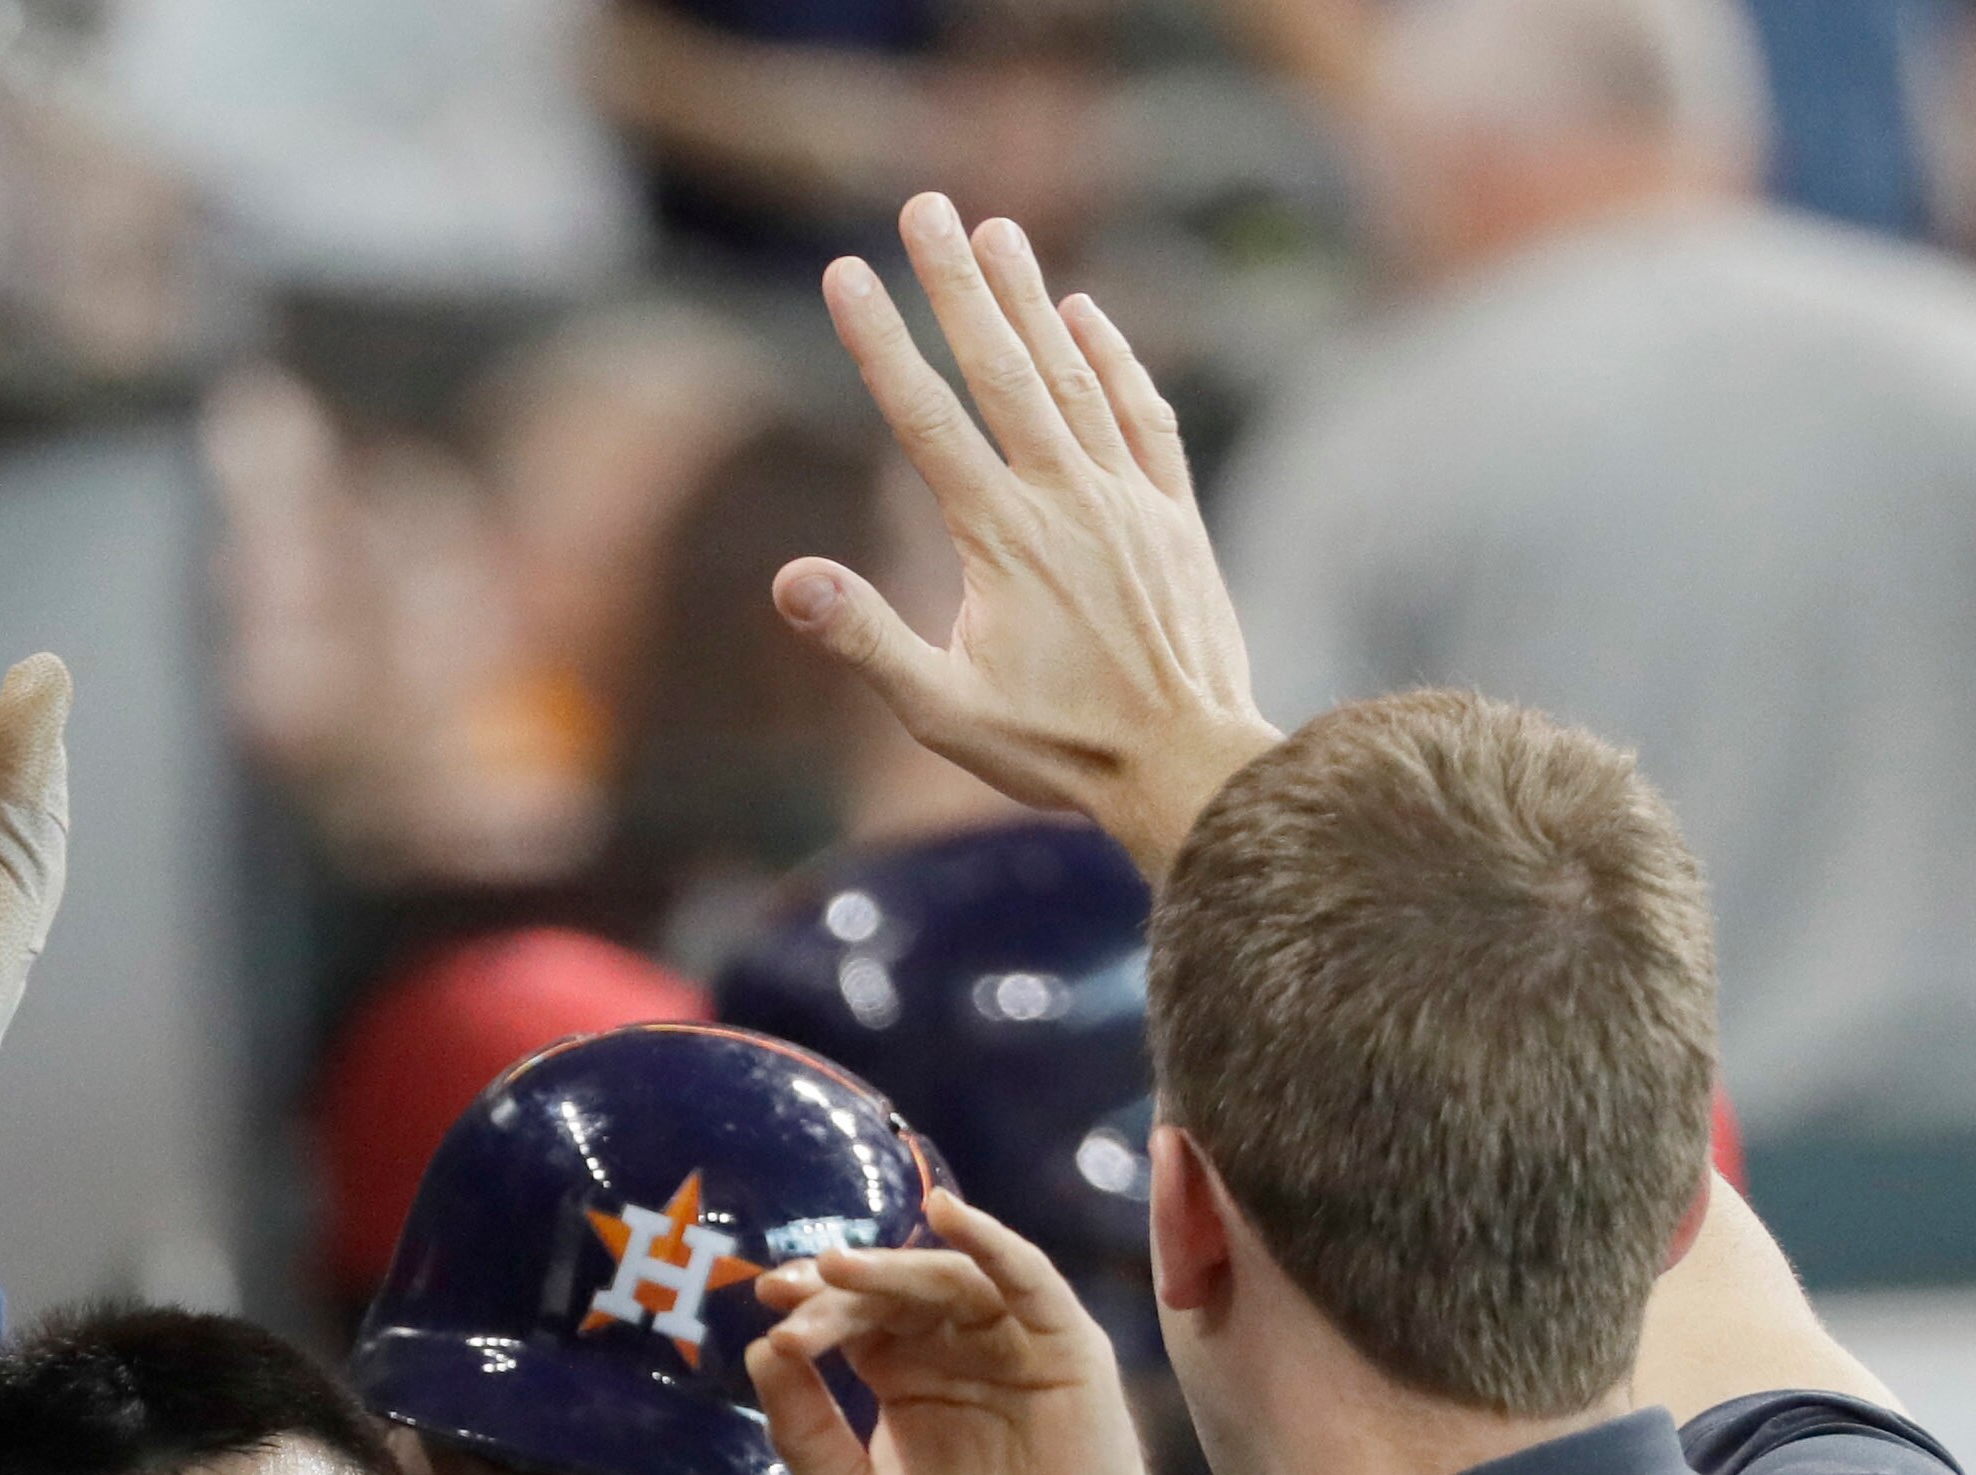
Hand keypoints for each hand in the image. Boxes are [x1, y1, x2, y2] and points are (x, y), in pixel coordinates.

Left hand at [746, 1187, 1161, 1474]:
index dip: (811, 1309)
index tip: (768, 1305)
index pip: (851, 1320)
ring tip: (838, 1267)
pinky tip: (947, 1214)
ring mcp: (1010, 1342)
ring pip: (948, 1278)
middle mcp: (954, 1347)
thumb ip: (804, 1432)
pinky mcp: (1065, 1346)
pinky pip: (1028, 1280)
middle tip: (792, 1291)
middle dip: (838, 1288)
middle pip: (891, 1294)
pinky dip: (991, 1242)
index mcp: (903, 1375)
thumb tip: (760, 1350)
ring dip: (892, 1267)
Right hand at [772, 195, 1275, 879]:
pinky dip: (1115, 359)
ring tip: (997, 231)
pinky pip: (1144, 416)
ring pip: (1072, 376)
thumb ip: (865, 638)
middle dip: (956, 283)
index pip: (925, 418)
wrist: (1187, 768)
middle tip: (924, 205)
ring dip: (1031, 299)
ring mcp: (1127, 500)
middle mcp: (1066, 499)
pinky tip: (1088, 314)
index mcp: (1001, 539)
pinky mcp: (1173, 516)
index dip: (880, 340)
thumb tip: (788, 581)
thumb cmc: (1055, 751)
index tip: (843, 273)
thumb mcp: (940, 713)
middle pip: (1002, 369)